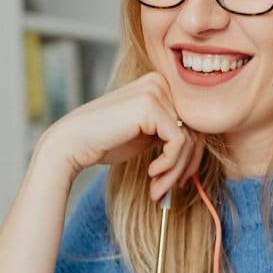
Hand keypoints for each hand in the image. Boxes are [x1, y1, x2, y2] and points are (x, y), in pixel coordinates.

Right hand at [34, 72, 205, 202]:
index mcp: (160, 84)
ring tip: (158, 189)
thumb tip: (200, 151)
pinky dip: (169, 164)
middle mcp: (160, 82)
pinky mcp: (152, 107)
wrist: (72, 143)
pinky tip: (151, 173)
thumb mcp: (146, 134)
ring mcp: (156, 91)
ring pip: (190, 139)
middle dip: (186, 166)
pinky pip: (179, 142)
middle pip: (195, 129)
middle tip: (169, 190)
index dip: (190, 156)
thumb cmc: (105, 141)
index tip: (178, 180)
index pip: (193, 122)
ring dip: (176, 171)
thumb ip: (170, 134)